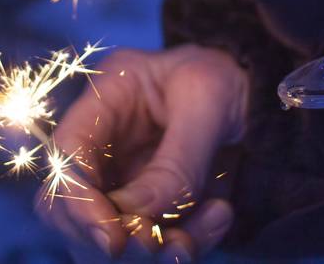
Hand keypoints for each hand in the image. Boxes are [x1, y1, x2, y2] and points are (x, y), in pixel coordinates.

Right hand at [42, 46, 245, 261]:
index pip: (65, 155)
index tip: (112, 237)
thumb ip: (178, 160)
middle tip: (156, 244)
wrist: (258, 94)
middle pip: (72, 207)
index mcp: (105, 98)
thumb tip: (138, 216)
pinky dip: (183, 247)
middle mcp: (103, 145)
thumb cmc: (226, 77)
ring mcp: (123, 180)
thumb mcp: (208, 100)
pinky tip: (219, 217)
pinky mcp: (151, 209)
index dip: (76, 200)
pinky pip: (154, 245)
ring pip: (110, 237)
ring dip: (149, 251)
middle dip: (110, 236)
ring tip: (192, 241)